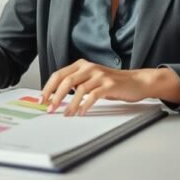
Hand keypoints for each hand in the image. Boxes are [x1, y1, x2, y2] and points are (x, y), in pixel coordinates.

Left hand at [39, 59, 176, 116]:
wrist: (136, 81)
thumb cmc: (112, 83)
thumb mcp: (91, 80)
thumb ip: (76, 84)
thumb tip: (56, 98)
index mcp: (81, 65)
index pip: (58, 74)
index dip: (48, 88)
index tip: (42, 100)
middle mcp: (89, 67)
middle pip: (66, 80)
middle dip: (55, 96)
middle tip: (50, 109)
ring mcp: (100, 75)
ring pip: (79, 89)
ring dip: (70, 104)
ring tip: (66, 114)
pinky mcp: (109, 84)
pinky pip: (93, 95)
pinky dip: (86, 105)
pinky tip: (82, 113)